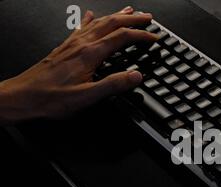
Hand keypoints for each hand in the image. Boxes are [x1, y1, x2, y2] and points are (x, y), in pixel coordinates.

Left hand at [0, 6, 156, 123]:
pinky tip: (90, 15)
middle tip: (147, 18)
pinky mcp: (64, 48)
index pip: (122, 38)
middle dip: (132, 20)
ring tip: (128, 11)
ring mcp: (71, 44)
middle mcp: (81, 44)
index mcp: (90, 54)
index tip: (154, 37)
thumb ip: (113, 85)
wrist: (24, 96)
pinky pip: (80, 27)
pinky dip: (90, 19)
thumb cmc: (52, 98)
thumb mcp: (87, 97)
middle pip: (111, 24)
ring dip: (115, 16)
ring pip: (98, 22)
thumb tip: (135, 76)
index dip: (141, 36)